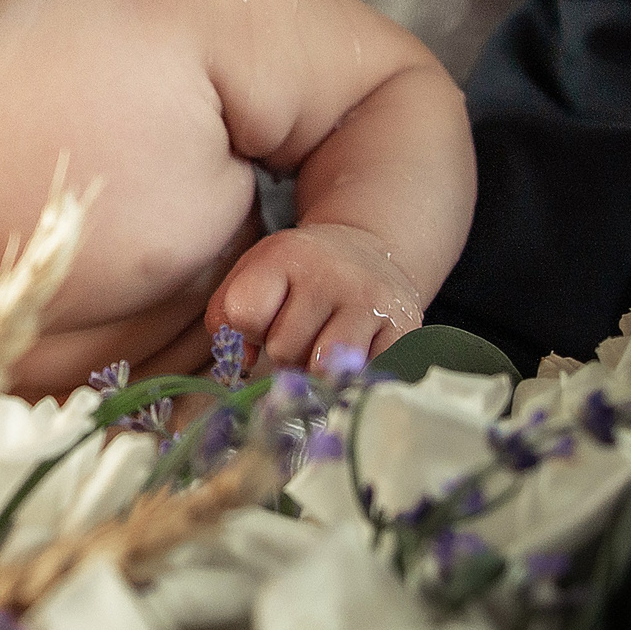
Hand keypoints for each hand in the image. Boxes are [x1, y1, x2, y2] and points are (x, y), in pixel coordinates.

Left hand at [206, 222, 425, 373]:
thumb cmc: (297, 274)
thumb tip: (242, 367)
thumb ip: (227, 317)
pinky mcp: (403, 328)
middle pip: (283, 349)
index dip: (249, 329)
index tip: (263, 320)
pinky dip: (351, 377)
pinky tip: (351, 355)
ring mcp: (371, 302)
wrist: (366, 251)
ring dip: (315, 369)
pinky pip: (364, 377)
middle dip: (283, 351)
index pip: (245, 315)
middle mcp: (331, 274)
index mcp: (285, 256)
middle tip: (299, 332)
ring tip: (320, 347)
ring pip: (322, 368)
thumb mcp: (253, 274)